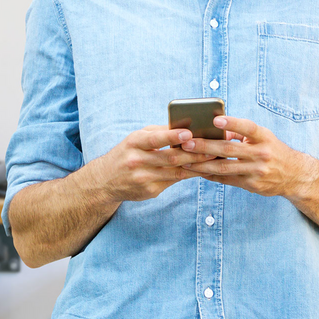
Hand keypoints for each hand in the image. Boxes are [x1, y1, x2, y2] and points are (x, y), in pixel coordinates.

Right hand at [83, 125, 215, 202]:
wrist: (105, 181)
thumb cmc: (127, 153)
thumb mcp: (136, 139)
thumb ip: (158, 133)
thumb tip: (186, 127)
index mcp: (133, 142)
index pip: (154, 139)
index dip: (172, 136)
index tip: (189, 133)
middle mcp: (136, 161)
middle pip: (170, 158)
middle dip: (194, 153)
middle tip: (214, 148)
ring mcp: (143, 178)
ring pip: (175, 172)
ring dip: (196, 166)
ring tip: (213, 159)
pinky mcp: (149, 191)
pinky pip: (173, 182)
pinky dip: (188, 175)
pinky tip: (201, 170)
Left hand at [179, 115, 317, 197]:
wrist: (294, 175)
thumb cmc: (272, 150)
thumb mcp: (263, 137)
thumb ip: (241, 134)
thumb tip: (215, 130)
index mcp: (264, 137)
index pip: (248, 128)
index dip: (232, 123)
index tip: (216, 120)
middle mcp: (262, 154)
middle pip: (230, 150)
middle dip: (206, 146)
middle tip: (187, 143)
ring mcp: (257, 171)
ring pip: (225, 168)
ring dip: (203, 164)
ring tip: (185, 160)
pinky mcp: (253, 185)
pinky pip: (227, 180)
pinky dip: (211, 175)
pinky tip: (197, 171)